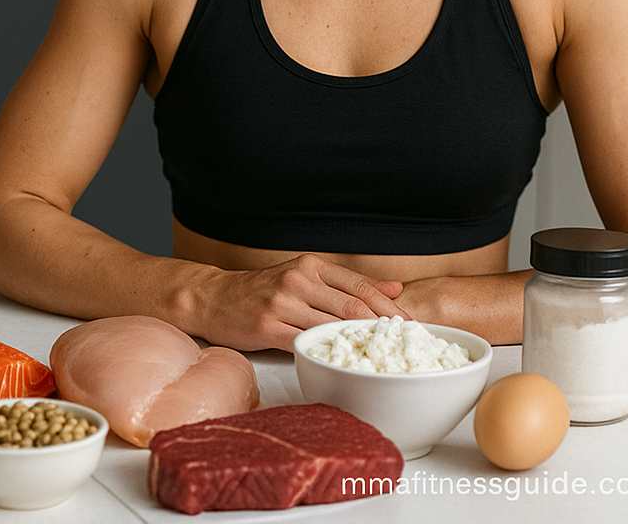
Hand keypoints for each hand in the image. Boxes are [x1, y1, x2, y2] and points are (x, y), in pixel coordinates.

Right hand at [198, 253, 406, 351]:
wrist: (216, 298)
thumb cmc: (263, 291)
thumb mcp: (305, 277)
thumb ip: (347, 284)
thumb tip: (394, 288)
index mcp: (311, 266)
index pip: (359, 286)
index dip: (389, 308)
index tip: (411, 325)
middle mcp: (298, 280)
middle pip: (352, 306)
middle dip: (383, 328)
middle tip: (406, 346)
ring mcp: (282, 303)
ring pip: (332, 326)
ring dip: (359, 344)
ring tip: (381, 358)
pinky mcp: (268, 326)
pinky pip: (305, 343)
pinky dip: (327, 354)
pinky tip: (341, 363)